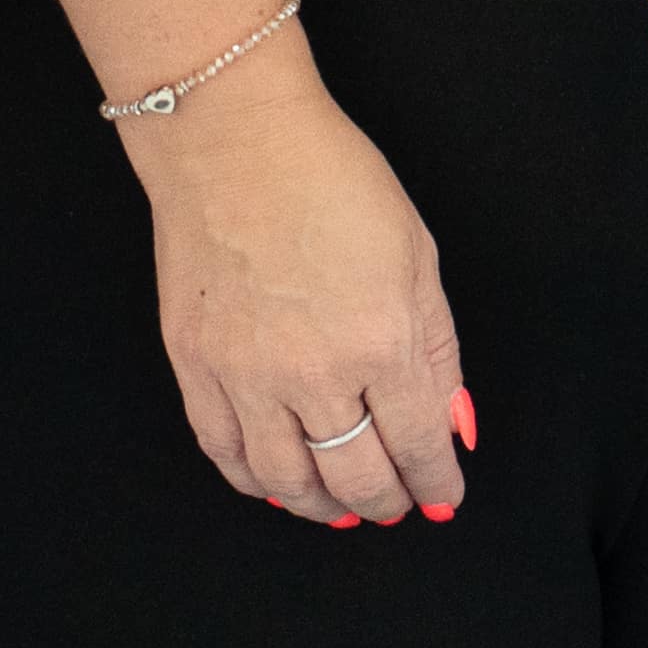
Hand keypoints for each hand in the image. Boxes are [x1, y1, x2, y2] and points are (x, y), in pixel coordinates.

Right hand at [136, 59, 470, 530]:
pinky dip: (255, 482)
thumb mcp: (418, 256)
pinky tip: (277, 483)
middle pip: (356, 476)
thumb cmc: (332, 180)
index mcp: (381, 340)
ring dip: (322, 507)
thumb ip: (437, 351)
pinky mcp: (195, 366)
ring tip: (341, 507)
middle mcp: (313, 372)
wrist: (234, 140)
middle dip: (386, 502)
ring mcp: (245, 374)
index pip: (417, 445)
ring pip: (287, 481)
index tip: (443, 494)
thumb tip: (451, 424)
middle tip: (397, 505)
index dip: (435, 482)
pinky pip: (225, 453)